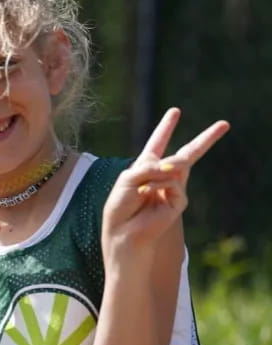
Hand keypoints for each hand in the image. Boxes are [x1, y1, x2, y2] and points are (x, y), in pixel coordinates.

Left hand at [103, 108, 228, 253]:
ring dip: (155, 174)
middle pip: (186, 154)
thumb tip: (174, 164)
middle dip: (205, 139)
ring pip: (177, 165)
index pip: (157, 144)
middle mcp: (161, 176)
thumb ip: (148, 166)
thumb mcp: (127, 179)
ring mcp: (172, 188)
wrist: (124, 233)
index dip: (165, 128)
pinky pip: (173, 182)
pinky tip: (147, 194)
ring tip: (141, 190)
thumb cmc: (120, 207)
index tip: (175, 112)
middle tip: (224, 124)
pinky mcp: (179, 201)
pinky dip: (158, 184)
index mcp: (145, 168)